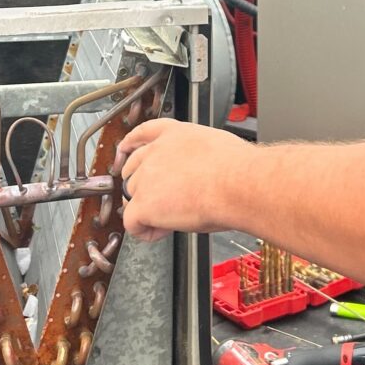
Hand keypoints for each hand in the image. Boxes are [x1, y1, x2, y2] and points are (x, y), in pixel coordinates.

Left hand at [114, 118, 251, 239]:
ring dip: (147, 209)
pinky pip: (132, 222)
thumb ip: (194, 155)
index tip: (126, 149)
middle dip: (144, 186)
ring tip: (174, 217)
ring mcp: (146, 177)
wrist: (238, 183)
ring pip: (132, 196)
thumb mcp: (214, 146)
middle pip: (133, 170)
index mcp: (174, 134)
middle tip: (167, 201)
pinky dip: (145, 231)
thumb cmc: (238, 170)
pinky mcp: (144, 203)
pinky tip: (161, 231)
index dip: (131, 143)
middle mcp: (155, 152)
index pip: (143, 134)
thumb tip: (197, 172)